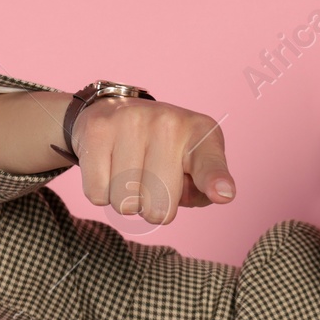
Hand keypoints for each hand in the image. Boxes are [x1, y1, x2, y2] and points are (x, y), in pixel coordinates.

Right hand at [70, 95, 235, 225]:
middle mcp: (168, 122)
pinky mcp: (97, 129)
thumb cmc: (163, 152)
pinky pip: (98, 193)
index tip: (221, 193)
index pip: (209, 164)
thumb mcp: (192, 169)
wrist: (115, 110)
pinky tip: (109, 168)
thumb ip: (201, 191)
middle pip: (159, 206)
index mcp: (200, 133)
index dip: (214, 181)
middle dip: (153, 209)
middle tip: (151, 184)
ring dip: (126, 201)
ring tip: (129, 174)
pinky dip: (102, 193)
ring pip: (125, 203)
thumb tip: (215, 195)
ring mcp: (131, 122)